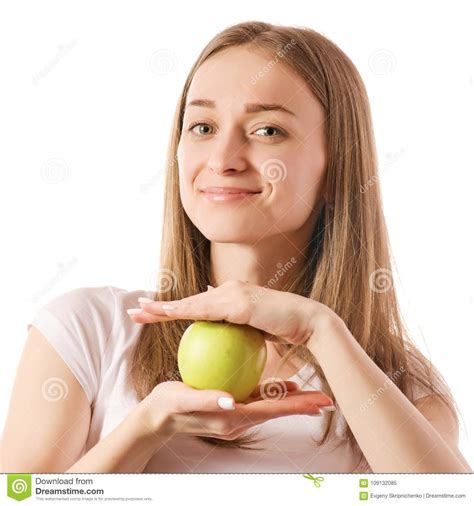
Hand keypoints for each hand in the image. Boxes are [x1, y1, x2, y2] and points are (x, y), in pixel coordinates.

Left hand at [128, 280, 335, 344]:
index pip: (199, 305)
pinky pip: (203, 310)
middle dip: (160, 306)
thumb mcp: (260, 334)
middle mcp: (231, 289)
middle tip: (136, 309)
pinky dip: (181, 312)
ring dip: (163, 307)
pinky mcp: (238, 302)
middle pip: (189, 301)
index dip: (177, 309)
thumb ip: (242, 335)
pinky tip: (163, 315)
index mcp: (234, 296)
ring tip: (139, 311)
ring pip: (190, 303)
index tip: (157, 314)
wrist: (310, 324)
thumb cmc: (288, 332)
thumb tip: (230, 345)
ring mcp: (233, 293)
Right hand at [140, 380, 334, 440]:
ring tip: (312, 393)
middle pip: (277, 411)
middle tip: (326, 398)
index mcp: (232, 418)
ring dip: (292, 402)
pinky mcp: (232, 408)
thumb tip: (229, 400)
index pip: (271, 411)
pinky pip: (258, 402)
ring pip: (271, 407)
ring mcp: (236, 416)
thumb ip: (206, 400)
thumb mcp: (183, 400)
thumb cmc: (169, 406)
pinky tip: (283, 384)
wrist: (158, 417)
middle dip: (301, 406)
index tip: (318, 403)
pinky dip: (274, 396)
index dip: (295, 406)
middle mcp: (238, 419)